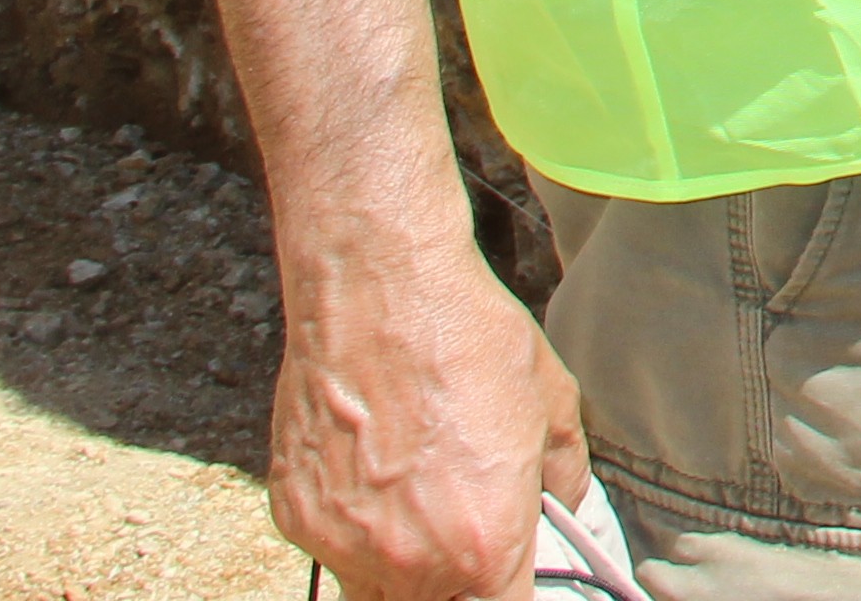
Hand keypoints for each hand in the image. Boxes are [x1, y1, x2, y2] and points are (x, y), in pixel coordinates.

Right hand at [265, 238, 589, 600]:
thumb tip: (565, 505)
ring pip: (377, 591)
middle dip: (458, 582)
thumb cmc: (468, 340)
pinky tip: (373, 469)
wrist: (377, 291)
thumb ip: (564, 475)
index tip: (512, 574)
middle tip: (466, 529)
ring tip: (419, 500)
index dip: (512, 592)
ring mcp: (345, 545)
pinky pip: (334, 550)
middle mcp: (410, 562)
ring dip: (403, 566)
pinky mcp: (296, 518)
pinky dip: (355, 529)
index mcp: (485, 546)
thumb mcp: (550, 404)